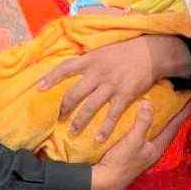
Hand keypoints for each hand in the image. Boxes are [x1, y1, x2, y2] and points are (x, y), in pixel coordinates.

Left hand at [38, 34, 190, 141]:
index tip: (38, 88)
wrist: (151, 52)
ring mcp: (111, 84)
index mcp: (91, 60)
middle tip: (56, 118)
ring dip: (80, 121)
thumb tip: (72, 69)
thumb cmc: (125, 51)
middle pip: (75, 92)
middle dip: (64, 107)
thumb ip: (88, 61)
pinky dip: (105, 128)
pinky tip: (99, 139)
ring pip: (90, 106)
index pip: (65, 67)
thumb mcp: (103, 51)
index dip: (51, 77)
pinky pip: (112, 115)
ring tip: (73, 132)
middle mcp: (98, 72)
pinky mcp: (125, 95)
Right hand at [90, 100, 190, 189]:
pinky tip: (140, 121)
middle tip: (178, 103)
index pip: (174, 127)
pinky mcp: (133, 154)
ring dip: (159, 121)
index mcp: (157, 148)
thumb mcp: (133, 141)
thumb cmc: (121, 163)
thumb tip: (148, 105)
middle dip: (173, 116)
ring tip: (161, 109)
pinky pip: (144, 135)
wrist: (105, 180)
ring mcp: (143, 153)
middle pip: (167, 130)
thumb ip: (142, 123)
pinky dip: (146, 126)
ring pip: (156, 133)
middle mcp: (153, 151)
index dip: (183, 114)